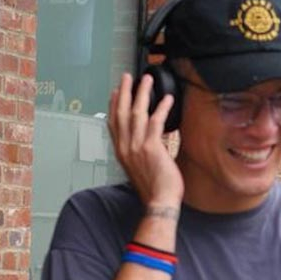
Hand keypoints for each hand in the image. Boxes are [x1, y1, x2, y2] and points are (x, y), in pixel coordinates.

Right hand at [107, 73, 183, 207]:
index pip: (113, 123)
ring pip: (136, 112)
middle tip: (127, 77)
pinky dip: (161, 108)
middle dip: (124, 92)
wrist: (159, 202)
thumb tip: (150, 145)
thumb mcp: (140, 169)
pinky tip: (167, 99)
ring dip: (142, 93)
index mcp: (122, 152)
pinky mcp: (151, 147)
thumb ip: (141, 155)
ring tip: (146, 80)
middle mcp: (126, 147)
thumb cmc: (154, 190)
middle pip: (121, 113)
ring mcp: (137, 146)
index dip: (113, 105)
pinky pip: (155, 121)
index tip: (116, 93)